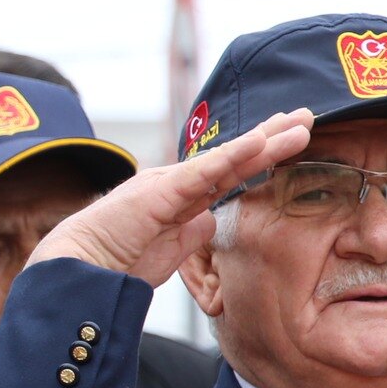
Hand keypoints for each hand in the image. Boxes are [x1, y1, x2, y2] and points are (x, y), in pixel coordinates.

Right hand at [27, 109, 313, 285]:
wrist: (80, 270)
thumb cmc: (115, 264)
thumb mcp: (166, 250)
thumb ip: (190, 232)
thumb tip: (211, 220)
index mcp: (177, 198)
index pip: (225, 171)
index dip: (257, 155)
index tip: (287, 141)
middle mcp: (175, 183)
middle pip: (231, 156)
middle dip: (270, 136)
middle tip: (306, 117)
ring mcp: (168, 184)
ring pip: (225, 157)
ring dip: (264, 141)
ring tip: (300, 125)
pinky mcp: (161, 192)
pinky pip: (204, 171)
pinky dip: (233, 156)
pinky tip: (259, 143)